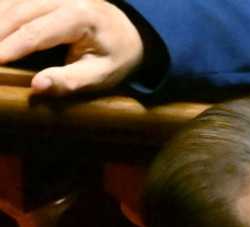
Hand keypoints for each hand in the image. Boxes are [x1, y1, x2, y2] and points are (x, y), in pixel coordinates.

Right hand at [0, 0, 142, 94]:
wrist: (128, 34)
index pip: (36, 32)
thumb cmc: (114, 58)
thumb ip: (70, 81)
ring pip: (13, 1)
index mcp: (81, 16)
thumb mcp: (100, 76)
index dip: (10, 47)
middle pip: (19, 12)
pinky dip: (1, 10)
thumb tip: (38, 85)